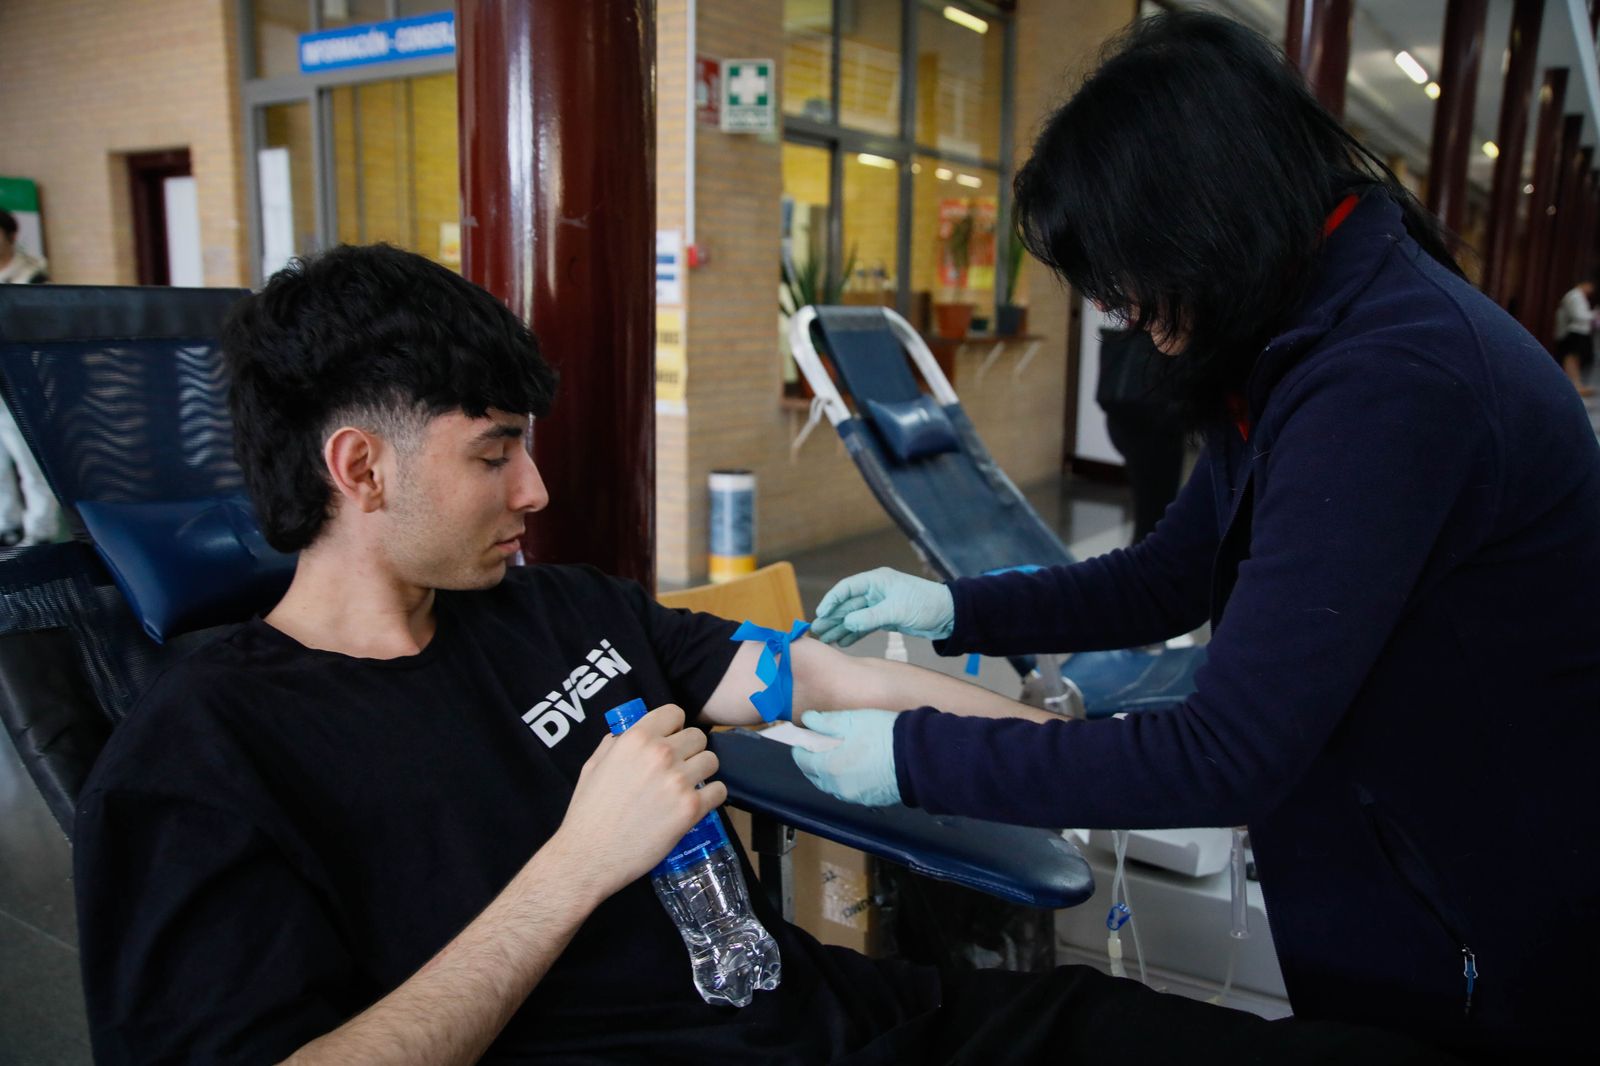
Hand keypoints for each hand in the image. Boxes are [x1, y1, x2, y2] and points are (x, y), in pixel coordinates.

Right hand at [549, 705, 723, 900]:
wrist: (589, 856)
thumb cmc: (587, 813)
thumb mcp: (593, 766)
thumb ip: (614, 744)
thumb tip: (625, 734)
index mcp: (636, 738)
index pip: (675, 713)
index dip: (674, 727)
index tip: (671, 741)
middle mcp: (661, 754)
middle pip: (698, 737)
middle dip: (690, 751)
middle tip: (678, 769)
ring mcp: (679, 781)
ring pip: (712, 761)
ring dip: (702, 772)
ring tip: (687, 786)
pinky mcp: (691, 809)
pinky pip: (719, 791)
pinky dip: (711, 797)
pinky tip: (697, 804)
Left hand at [791, 710, 900, 805]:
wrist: (917, 757)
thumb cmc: (883, 735)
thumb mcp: (852, 720)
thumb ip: (825, 721)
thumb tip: (807, 719)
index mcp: (829, 767)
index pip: (803, 761)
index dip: (800, 749)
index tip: (804, 740)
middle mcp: (838, 787)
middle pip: (816, 777)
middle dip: (813, 763)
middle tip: (820, 747)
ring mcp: (855, 797)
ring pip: (833, 786)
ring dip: (830, 774)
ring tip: (839, 757)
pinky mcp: (871, 801)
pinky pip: (850, 791)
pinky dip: (847, 781)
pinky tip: (857, 768)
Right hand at [810, 567, 954, 647]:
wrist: (949, 616)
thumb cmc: (924, 604)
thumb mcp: (896, 610)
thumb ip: (870, 617)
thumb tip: (846, 622)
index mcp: (876, 581)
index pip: (846, 588)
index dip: (831, 600)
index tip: (820, 614)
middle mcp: (875, 591)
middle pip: (847, 604)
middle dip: (832, 618)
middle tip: (816, 632)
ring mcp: (880, 605)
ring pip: (854, 617)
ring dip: (840, 628)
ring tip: (826, 641)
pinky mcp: (886, 618)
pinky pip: (864, 626)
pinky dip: (854, 634)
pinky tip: (843, 643)